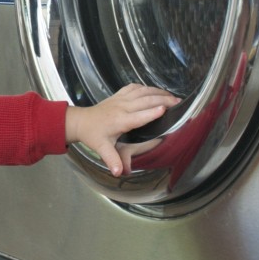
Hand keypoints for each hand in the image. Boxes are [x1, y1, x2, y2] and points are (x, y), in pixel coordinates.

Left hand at [64, 84, 180, 176]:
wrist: (80, 121)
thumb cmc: (93, 135)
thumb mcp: (102, 148)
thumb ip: (112, 160)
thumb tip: (119, 172)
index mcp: (120, 120)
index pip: (138, 116)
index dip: (152, 112)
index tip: (165, 109)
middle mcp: (122, 107)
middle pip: (145, 100)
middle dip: (163, 99)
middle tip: (178, 102)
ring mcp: (120, 99)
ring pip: (142, 91)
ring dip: (158, 92)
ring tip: (172, 95)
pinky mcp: (118, 95)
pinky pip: (135, 87)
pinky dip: (146, 87)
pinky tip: (154, 90)